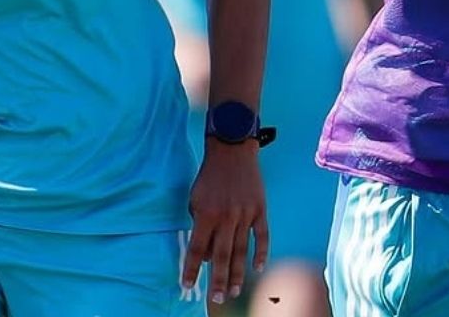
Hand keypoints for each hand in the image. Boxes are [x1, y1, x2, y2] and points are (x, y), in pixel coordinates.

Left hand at [182, 138, 268, 303]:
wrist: (232, 151)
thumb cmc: (209, 175)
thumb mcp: (195, 198)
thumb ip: (199, 225)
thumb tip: (205, 252)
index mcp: (206, 214)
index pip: (196, 249)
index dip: (190, 269)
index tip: (186, 285)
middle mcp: (226, 217)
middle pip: (221, 256)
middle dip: (217, 280)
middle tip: (216, 298)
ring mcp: (245, 214)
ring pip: (241, 251)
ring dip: (237, 273)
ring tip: (232, 291)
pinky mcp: (260, 209)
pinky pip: (262, 236)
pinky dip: (261, 253)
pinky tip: (257, 268)